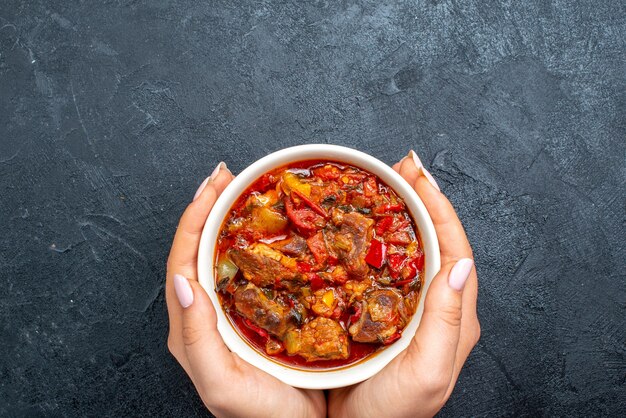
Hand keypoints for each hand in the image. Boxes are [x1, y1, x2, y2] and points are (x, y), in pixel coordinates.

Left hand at [166, 162, 324, 417]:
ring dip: (229, 219)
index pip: (183, 258)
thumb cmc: (261, 415)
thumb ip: (195, 336)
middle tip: (228, 176)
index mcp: (191, 325)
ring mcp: (231, 313)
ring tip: (244, 190)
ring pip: (223, 255)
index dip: (195, 217)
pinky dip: (255, 242)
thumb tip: (184, 281)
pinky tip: (272, 229)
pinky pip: (249, 270)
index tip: (214, 185)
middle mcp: (206, 314)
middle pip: (200, 249)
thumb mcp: (219, 382)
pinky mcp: (257, 315)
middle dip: (209, 207)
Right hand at [329, 151, 480, 417]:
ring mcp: (410, 308)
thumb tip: (459, 264)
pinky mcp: (383, 312)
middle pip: (435, 241)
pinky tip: (361, 226)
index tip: (419, 176)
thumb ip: (447, 321)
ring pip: (410, 249)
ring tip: (386, 183)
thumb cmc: (393, 412)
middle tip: (402, 168)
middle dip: (422, 199)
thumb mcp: (427, 372)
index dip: (439, 208)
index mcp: (454, 315)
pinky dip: (378, 239)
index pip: (455, 248)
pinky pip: (386, 266)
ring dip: (401, 213)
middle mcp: (436, 306)